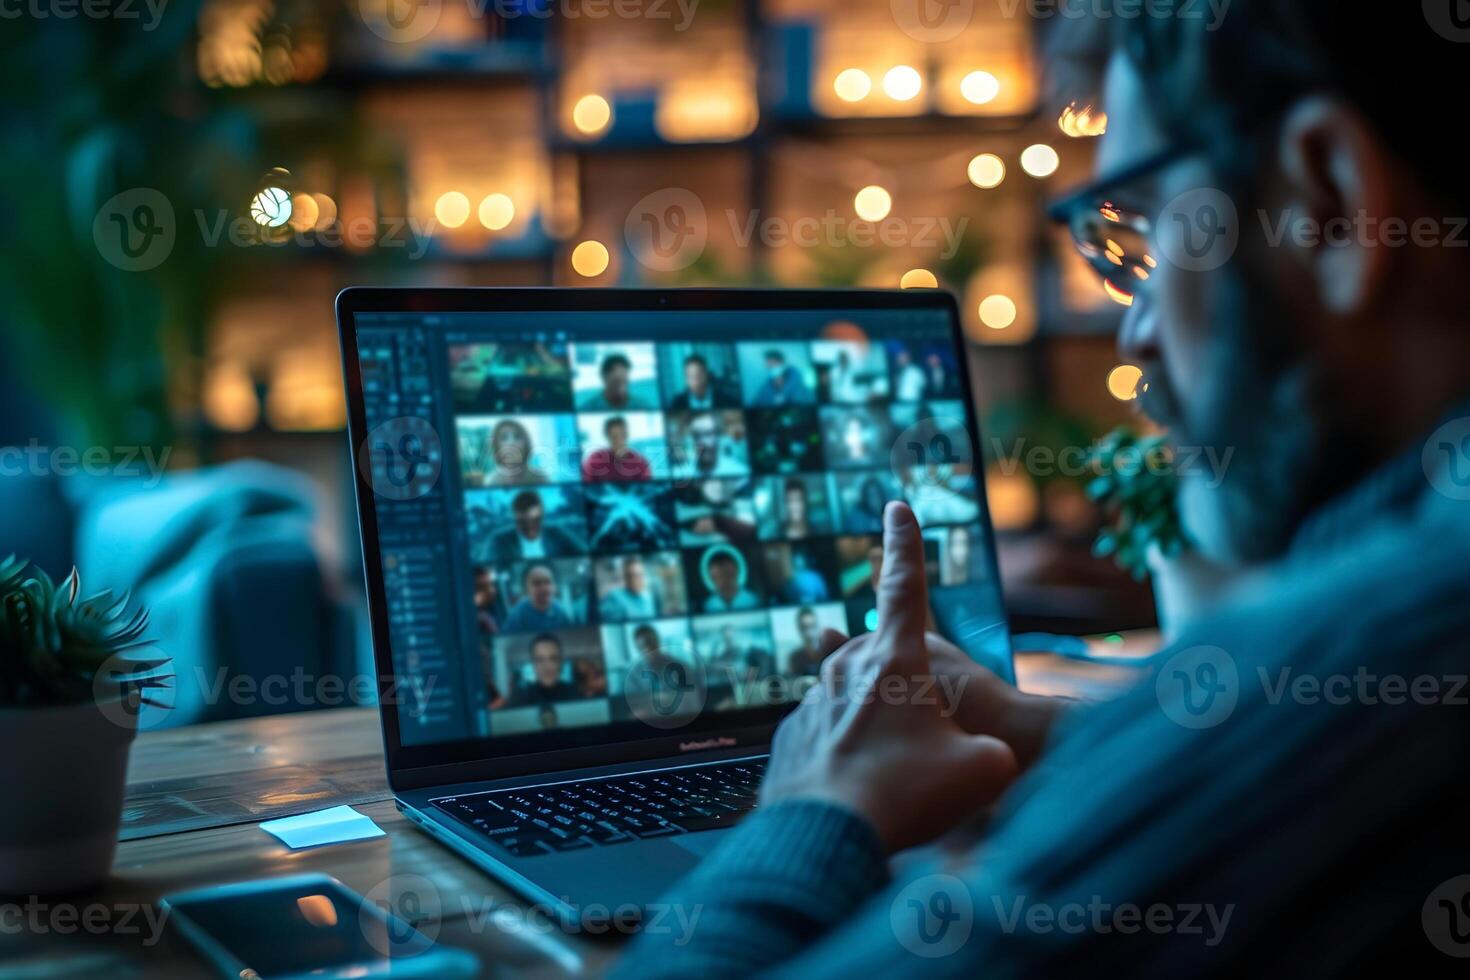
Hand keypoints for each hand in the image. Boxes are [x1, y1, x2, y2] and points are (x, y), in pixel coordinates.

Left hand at [760, 502, 1018, 852]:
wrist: (827, 836)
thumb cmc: (909, 795)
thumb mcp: (983, 771)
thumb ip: (993, 754)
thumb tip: (991, 760)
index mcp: (896, 661)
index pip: (905, 587)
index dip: (904, 545)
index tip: (895, 506)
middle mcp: (846, 671)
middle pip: (870, 650)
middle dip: (895, 675)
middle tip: (920, 723)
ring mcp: (810, 704)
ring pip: (841, 694)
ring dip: (866, 719)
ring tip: (890, 766)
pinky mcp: (787, 741)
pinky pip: (820, 735)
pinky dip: (841, 754)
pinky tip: (859, 789)